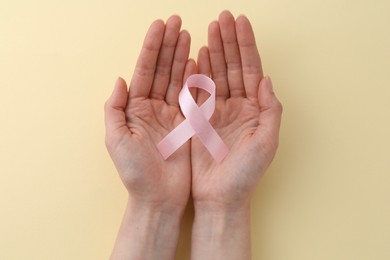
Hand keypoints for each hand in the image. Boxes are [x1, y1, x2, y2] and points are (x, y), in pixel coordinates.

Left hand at [105, 16, 194, 259]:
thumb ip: (114, 108)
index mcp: (135, 108)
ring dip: (182, 56)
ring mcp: (172, 114)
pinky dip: (195, 78)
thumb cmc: (135, 172)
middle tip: (178, 22)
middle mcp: (153, 107)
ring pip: (177, 79)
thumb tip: (120, 79)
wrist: (159, 197)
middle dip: (169, 45)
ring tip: (189, 34)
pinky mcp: (187, 124)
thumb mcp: (116, 140)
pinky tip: (198, 61)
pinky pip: (192, 97)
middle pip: (162, 69)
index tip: (160, 26)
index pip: (145, 70)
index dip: (152, 48)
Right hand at [190, 11, 282, 259]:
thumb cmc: (245, 174)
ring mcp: (217, 110)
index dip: (245, 45)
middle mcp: (237, 106)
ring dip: (214, 51)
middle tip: (222, 17)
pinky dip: (198, 72)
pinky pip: (198, 91)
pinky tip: (197, 55)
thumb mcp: (266, 143)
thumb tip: (266, 78)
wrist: (219, 197)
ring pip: (216, 74)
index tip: (240, 22)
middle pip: (233, 66)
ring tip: (210, 29)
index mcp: (254, 109)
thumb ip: (270, 109)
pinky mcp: (199, 119)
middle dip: (228, 41)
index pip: (250, 69)